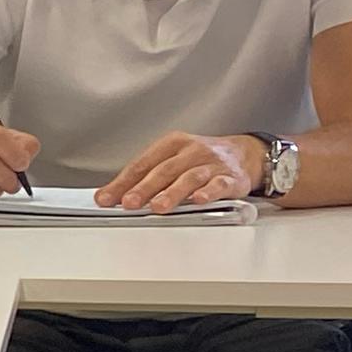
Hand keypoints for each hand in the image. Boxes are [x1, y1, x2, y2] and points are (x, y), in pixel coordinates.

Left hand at [99, 133, 265, 212]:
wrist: (244, 154)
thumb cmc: (200, 159)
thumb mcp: (170, 161)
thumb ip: (142, 178)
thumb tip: (108, 196)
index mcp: (172, 144)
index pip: (143, 164)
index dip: (123, 182)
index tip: (107, 198)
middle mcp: (192, 151)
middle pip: (164, 170)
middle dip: (144, 188)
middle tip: (129, 203)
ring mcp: (212, 164)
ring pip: (190, 177)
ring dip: (173, 193)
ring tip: (158, 207)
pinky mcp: (232, 178)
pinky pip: (220, 184)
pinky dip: (209, 192)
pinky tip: (198, 200)